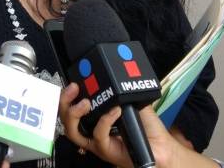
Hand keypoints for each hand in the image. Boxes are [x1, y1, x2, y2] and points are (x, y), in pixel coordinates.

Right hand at [58, 82, 216, 167]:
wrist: (161, 146)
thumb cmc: (147, 126)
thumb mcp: (133, 100)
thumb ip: (122, 89)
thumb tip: (117, 72)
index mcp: (94, 116)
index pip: (72, 104)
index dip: (67, 93)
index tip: (74, 79)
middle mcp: (90, 129)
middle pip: (64, 117)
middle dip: (63, 101)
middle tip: (73, 88)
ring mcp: (95, 141)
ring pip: (72, 131)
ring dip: (74, 114)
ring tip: (85, 102)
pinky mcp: (105, 150)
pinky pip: (98, 135)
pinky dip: (105, 120)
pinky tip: (116, 110)